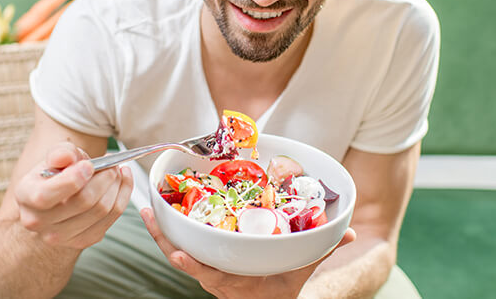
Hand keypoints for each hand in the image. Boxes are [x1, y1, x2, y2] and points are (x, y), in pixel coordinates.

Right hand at [14, 143, 133, 249]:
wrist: (57, 201)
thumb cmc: (56, 175)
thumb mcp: (54, 157)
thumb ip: (60, 152)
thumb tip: (66, 157)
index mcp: (26, 197)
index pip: (47, 195)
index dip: (72, 179)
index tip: (89, 165)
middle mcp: (39, 222)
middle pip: (83, 201)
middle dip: (104, 177)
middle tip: (112, 163)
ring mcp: (61, 236)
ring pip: (102, 209)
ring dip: (116, 185)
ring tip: (117, 170)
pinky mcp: (84, 240)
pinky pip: (112, 217)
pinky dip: (122, 195)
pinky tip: (121, 181)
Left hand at [141, 207, 355, 298]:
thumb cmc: (284, 288)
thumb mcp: (302, 272)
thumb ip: (321, 250)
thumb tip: (350, 232)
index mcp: (238, 284)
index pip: (213, 277)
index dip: (195, 268)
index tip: (178, 257)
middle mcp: (217, 279)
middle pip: (184, 262)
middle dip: (165, 241)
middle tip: (150, 216)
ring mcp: (207, 271)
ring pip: (177, 253)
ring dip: (160, 232)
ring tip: (145, 207)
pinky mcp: (202, 261)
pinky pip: (181, 247)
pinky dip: (167, 232)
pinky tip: (156, 211)